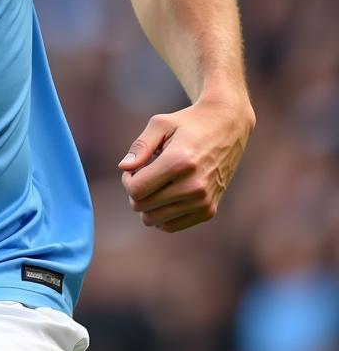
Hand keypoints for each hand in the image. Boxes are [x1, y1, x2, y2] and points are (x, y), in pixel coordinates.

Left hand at [119, 97, 254, 231]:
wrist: (227, 127)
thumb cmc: (188, 123)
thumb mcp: (160, 124)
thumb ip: (140, 146)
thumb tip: (124, 167)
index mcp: (179, 163)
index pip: (136, 190)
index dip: (127, 180)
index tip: (133, 168)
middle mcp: (194, 186)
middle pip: (143, 207)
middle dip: (135, 191)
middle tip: (143, 174)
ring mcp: (203, 202)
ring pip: (155, 220)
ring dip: (147, 204)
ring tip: (155, 183)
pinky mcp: (209, 211)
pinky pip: (171, 226)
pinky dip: (161, 214)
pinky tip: (164, 195)